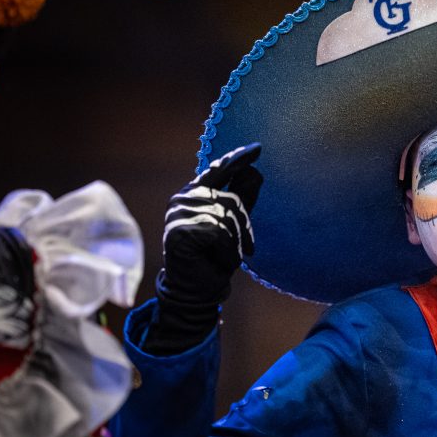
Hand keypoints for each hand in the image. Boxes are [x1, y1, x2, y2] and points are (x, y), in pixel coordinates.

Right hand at [159, 143, 262, 307]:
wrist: (197, 287)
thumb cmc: (215, 255)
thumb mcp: (234, 225)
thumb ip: (242, 200)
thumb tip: (255, 173)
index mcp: (195, 193)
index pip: (219, 170)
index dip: (238, 159)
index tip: (257, 148)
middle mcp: (184, 198)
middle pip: (231, 199)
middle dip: (244, 225)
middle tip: (247, 246)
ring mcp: (179, 213)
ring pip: (227, 218)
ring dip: (236, 242)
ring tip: (230, 255)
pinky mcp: (181, 231)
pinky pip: (220, 235)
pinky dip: (228, 251)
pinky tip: (220, 260)